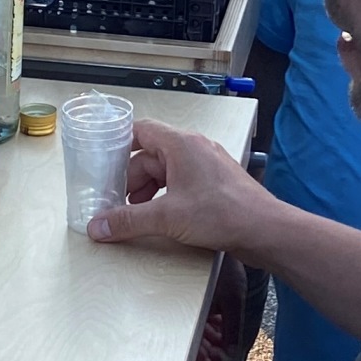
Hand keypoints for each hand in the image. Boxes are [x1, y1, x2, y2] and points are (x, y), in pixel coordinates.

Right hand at [87, 118, 275, 258]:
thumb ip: (128, 221)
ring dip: (150, 191)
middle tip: (119, 205)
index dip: (120, 145)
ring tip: (140, 216)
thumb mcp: (167, 217)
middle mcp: (195, 148)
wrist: (264, 230)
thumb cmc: (222, 213)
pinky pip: (183, 182)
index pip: (141, 131)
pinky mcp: (216, 182)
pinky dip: (168, 196)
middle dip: (133, 181)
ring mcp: (207, 164)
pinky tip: (164, 218)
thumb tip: (96, 226)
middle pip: (151, 156)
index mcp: (181, 144)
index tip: (104, 165)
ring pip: (167, 171)